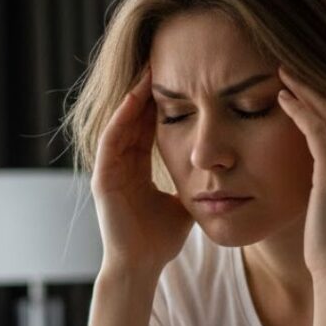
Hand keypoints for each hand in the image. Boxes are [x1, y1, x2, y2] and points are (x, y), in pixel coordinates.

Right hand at [91, 64, 194, 275]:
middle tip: (163, 59)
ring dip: (134, 95)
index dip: (164, 101)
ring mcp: (109, 169)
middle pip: (134, 117)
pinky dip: (123, 118)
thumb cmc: (161, 239)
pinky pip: (111, 139)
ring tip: (149, 68)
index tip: (181, 77)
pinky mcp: (102, 178)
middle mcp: (121, 163)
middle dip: (147, 90)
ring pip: (121, 122)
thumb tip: (222, 170)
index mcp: (138, 168)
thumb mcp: (185, 202)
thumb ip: (196, 183)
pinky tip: (136, 98)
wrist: (142, 265)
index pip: (150, 126)